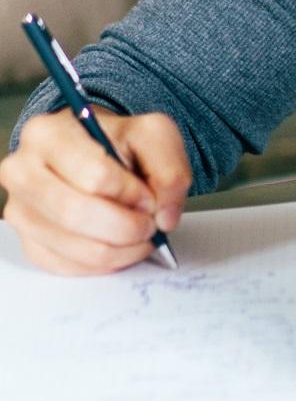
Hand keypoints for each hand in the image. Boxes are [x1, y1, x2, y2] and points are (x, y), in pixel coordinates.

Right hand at [0, 109, 190, 274]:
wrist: (95, 152)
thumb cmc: (120, 142)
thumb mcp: (154, 135)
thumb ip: (170, 170)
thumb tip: (165, 217)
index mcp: (48, 135)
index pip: (95, 176)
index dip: (132, 193)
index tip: (150, 197)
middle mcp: (21, 172)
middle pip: (76, 214)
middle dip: (126, 227)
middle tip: (150, 225)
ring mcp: (20, 210)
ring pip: (73, 246)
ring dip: (119, 250)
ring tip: (139, 236)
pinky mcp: (27, 242)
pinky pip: (66, 265)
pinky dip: (102, 263)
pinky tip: (119, 246)